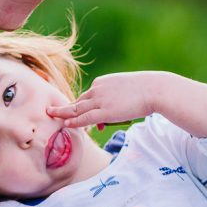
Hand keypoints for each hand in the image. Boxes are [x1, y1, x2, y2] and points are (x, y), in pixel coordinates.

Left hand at [47, 71, 161, 128]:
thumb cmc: (145, 91)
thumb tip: (105, 119)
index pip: (87, 96)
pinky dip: (73, 121)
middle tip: (51, 111)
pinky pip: (84, 118)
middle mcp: (97, 89)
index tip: (75, 114)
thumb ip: (114, 103)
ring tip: (51, 115)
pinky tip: (65, 123)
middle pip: (78, 102)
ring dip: (63, 113)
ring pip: (77, 109)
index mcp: (102, 82)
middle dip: (65, 108)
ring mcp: (100, 100)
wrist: (155, 89)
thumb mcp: (126, 92)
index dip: (81, 107)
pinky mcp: (104, 111)